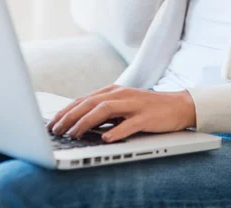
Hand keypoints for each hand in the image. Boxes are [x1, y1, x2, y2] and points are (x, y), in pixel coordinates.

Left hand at [46, 85, 196, 142]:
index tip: (51, 123)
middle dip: (70, 116)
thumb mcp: (122, 106)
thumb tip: (78, 123)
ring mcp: (134, 104)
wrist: (178, 105)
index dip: (66, 111)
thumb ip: (103, 111)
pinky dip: (117, 131)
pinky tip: (106, 139)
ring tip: (73, 134)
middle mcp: (121, 94)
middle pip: (91, 102)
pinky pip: (130, 124)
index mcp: (113, 91)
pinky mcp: (147, 117)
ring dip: (86, 122)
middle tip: (56, 130)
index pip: (84, 99)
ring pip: (105, 110)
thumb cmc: (147, 109)